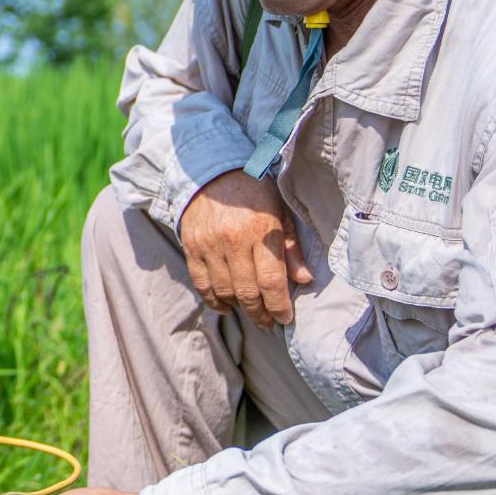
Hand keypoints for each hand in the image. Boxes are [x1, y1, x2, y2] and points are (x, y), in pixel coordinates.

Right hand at [177, 169, 312, 327]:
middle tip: (269, 322)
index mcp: (260, 231)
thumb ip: (291, 247)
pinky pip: (201, 284)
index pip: (271, 281)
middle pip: (247, 291)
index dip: (279, 306)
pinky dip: (214, 300)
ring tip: (252, 312)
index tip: (286, 318)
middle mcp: (232, 240)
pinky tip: (226, 306)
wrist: (211, 173)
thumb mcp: (280, 213)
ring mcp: (209, 245)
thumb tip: (304, 279)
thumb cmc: (253, 193)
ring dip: (240, 308)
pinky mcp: (191, 247)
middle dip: (261, 313)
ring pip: (224, 291)